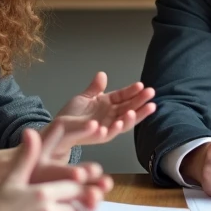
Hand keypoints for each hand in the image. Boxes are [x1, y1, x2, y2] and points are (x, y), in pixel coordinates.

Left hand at [41, 72, 157, 163]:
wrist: (59, 128)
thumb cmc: (73, 114)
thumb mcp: (85, 98)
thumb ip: (95, 88)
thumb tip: (102, 74)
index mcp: (109, 105)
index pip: (124, 97)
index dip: (133, 91)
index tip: (142, 85)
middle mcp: (111, 116)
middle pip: (129, 109)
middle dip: (140, 103)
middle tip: (151, 95)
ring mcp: (106, 127)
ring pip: (123, 124)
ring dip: (130, 119)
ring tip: (134, 112)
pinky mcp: (97, 136)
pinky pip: (107, 134)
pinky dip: (113, 130)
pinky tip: (117, 124)